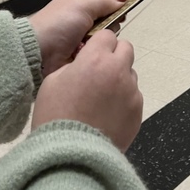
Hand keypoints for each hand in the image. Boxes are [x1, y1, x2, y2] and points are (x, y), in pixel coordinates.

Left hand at [29, 0, 126, 76]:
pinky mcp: (78, 63)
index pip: (106, 11)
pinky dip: (93, 58)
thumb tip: (122, 1)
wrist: (37, 53)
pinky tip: (88, 58)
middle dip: (107, 31)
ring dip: (99, 45)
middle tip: (98, 33)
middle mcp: (81, 28)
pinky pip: (96, 60)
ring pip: (103, 45)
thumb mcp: (81, 5)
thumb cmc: (58, 25)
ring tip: (90, 47)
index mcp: (79, 12)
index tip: (121, 17)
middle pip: (108, 29)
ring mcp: (79, 46)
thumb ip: (104, 2)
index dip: (114, 14)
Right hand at [31, 30, 141, 150]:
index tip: (90, 55)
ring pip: (130, 74)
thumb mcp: (52, 82)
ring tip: (101, 98)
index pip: (107, 35)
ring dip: (119, 78)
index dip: (98, 44)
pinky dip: (123, 100)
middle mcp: (118, 71)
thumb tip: (84, 61)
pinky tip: (107, 114)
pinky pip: (133, 96)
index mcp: (96, 59)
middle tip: (99, 72)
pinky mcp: (138, 111)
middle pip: (126, 49)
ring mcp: (131, 92)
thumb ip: (73, 65)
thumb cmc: (55, 115)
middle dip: (114, 56)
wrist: (71, 154)